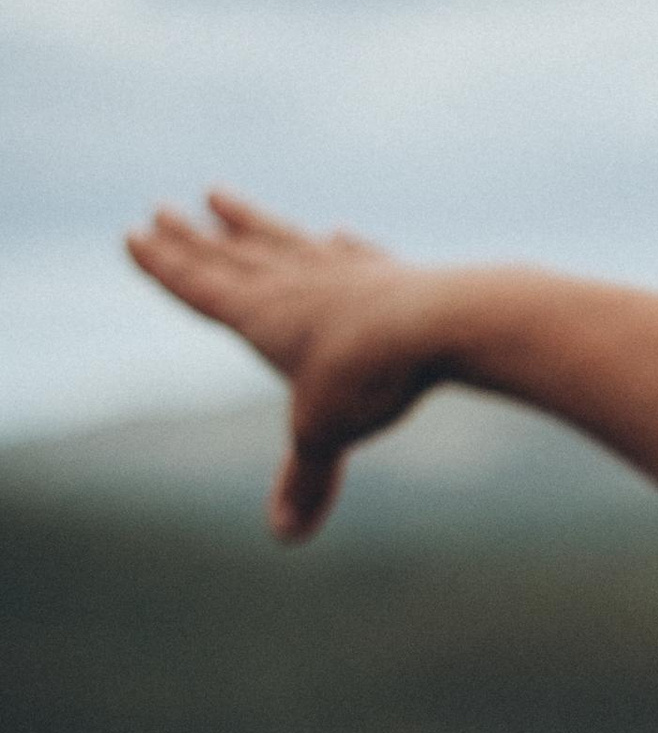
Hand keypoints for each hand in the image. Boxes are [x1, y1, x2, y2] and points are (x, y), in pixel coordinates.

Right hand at [125, 191, 455, 538]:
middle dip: (193, 237)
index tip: (135, 235)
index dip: (164, 265)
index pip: (199, 286)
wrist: (447, 321)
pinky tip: (335, 235)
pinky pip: (353, 255)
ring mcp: (344, 271)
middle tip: (161, 209)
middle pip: (232, 254)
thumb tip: (286, 536)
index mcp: (261, 314)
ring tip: (220, 196)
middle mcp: (295, 282)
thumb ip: (305, 480)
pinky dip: (338, 247)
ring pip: (284, 240)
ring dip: (249, 221)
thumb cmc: (372, 374)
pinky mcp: (391, 273)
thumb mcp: (326, 431)